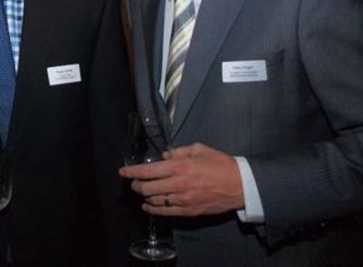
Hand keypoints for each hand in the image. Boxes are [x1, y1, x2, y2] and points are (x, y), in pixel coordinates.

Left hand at [119, 142, 243, 216]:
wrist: (239, 185)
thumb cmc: (219, 164)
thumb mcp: (198, 149)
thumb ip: (178, 152)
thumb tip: (164, 156)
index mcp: (179, 167)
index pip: (148, 171)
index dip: (132, 171)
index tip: (122, 171)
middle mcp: (177, 184)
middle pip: (146, 188)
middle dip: (135, 185)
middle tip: (133, 182)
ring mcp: (182, 200)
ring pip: (154, 200)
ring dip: (144, 196)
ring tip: (142, 191)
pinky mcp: (188, 211)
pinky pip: (165, 212)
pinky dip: (153, 209)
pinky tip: (147, 206)